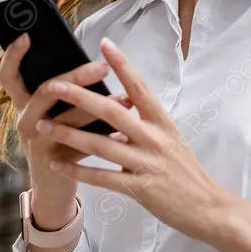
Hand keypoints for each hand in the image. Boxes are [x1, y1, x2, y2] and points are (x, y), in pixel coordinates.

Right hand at [0, 33, 132, 226]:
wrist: (55, 187)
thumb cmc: (62, 140)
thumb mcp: (59, 113)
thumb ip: (69, 92)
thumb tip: (101, 63)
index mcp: (24, 104)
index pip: (9, 76)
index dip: (13, 56)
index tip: (25, 36)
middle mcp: (25, 120)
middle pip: (45, 90)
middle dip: (74, 77)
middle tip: (102, 68)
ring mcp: (36, 142)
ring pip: (67, 119)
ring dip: (99, 108)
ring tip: (126, 100)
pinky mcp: (52, 162)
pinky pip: (81, 146)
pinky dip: (106, 137)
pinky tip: (125, 132)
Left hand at [35, 37, 228, 241]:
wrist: (208, 207)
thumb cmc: (186, 171)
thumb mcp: (170, 139)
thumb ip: (145, 124)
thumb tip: (117, 107)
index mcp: (163, 122)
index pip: (140, 87)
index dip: (122, 64)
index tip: (104, 44)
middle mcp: (155, 138)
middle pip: (113, 111)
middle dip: (80, 97)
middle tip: (53, 86)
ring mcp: (148, 164)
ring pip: (102, 145)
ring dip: (68, 134)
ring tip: (42, 126)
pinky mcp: (141, 189)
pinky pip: (103, 178)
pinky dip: (78, 170)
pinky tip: (57, 163)